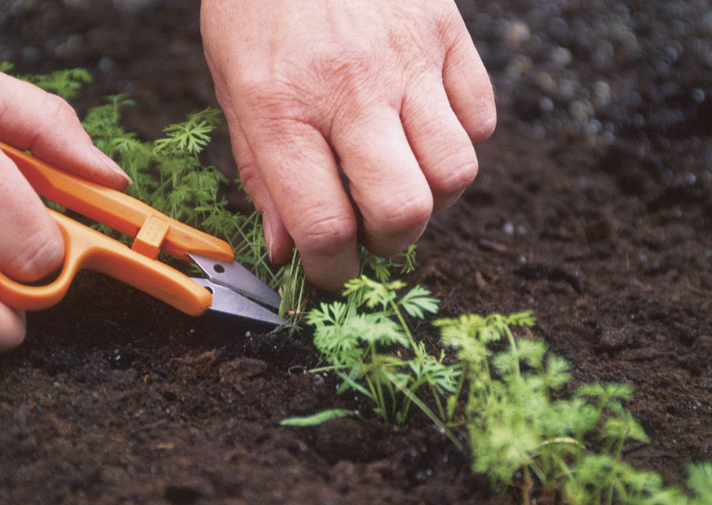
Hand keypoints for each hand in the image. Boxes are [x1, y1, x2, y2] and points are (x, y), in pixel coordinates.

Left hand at [200, 0, 495, 288]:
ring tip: (401, 181)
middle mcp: (349, 90)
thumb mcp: (232, 88)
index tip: (330, 271)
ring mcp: (407, 60)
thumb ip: (260, 174)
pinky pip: (479, 119)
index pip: (323, 223)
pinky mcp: (447, 35)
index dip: (331, 269)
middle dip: (389, 244)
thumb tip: (285, 249)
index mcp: (282, 107)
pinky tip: (424, 133)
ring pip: (455, 172)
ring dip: (431, 200)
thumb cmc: (257, 6)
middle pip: (403, 209)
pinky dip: (459, 144)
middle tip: (372, 232)